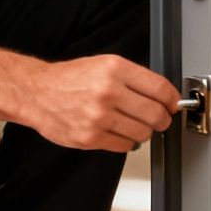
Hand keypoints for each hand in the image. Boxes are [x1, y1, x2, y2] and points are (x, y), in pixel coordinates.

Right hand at [24, 55, 179, 152]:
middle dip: (163, 119)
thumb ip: (133, 78)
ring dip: (145, 132)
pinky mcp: (90, 137)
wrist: (37, 93)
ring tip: (136, 125)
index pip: (159, 88)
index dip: (172, 100)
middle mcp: (108, 92)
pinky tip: (121, 133)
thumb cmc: (70, 78)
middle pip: (154, 114)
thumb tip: (163, 95)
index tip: (173, 104)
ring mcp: (99, 116)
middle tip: (161, 119)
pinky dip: (128, 142)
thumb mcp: (103, 64)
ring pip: (142, 133)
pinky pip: (124, 145)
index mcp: (115, 69)